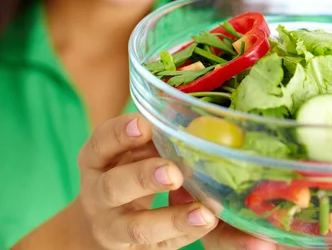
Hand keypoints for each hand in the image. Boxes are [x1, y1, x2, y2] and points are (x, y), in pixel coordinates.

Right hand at [75, 113, 217, 248]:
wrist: (102, 218)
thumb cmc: (128, 167)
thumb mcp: (130, 149)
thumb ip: (153, 138)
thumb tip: (197, 120)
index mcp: (96, 159)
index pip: (101, 143)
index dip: (120, 133)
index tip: (144, 124)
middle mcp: (99, 192)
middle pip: (114, 187)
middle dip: (144, 178)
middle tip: (173, 172)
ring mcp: (113, 225)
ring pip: (137, 226)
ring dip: (172, 219)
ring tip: (204, 212)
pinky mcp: (134, 247)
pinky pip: (160, 245)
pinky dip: (185, 234)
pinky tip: (207, 222)